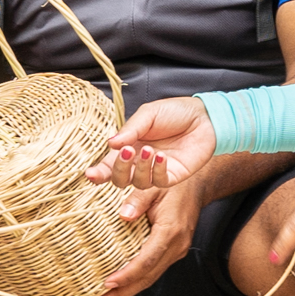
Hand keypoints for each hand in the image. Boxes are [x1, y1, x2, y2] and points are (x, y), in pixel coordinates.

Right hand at [87, 95, 216, 188]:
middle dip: (119, 169)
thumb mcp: (149, 114)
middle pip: (120, 179)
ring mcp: (155, 171)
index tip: (90, 174)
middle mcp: (139, 162)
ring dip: (140, 168)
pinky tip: (161, 156)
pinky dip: (157, 171)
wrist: (204, 117)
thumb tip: (110, 143)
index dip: (98, 173)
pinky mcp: (173, 176)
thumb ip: (130, 129)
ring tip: (149, 150)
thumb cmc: (175, 113)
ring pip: (138, 183)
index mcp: (128, 146)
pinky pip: (160, 182)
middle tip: (127, 151)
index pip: (109, 165)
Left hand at [93, 178, 201, 295]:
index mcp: (170, 232)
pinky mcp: (173, 252)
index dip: (127, 274)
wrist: (196, 186)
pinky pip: (154, 270)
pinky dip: (137, 279)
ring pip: (151, 277)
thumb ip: (138, 200)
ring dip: (129, 289)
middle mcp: (176, 246)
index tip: (108, 282)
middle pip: (149, 276)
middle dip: (125, 291)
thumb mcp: (154, 185)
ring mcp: (176, 251)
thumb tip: (124, 216)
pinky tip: (122, 283)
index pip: (147, 260)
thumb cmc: (174, 185)